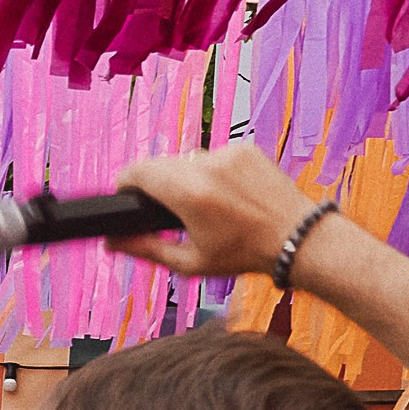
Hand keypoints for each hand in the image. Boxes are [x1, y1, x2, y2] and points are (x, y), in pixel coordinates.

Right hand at [108, 144, 320, 280]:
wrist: (297, 237)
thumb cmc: (244, 254)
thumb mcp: (189, 261)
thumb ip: (144, 248)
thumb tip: (111, 242)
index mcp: (189, 194)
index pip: (137, 170)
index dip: (125, 183)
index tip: (126, 196)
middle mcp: (207, 167)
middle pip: (159, 164)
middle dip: (155, 184)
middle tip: (167, 210)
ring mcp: (228, 153)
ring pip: (185, 159)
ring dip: (183, 177)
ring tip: (202, 205)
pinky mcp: (244, 148)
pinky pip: (211, 156)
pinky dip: (210, 172)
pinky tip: (224, 194)